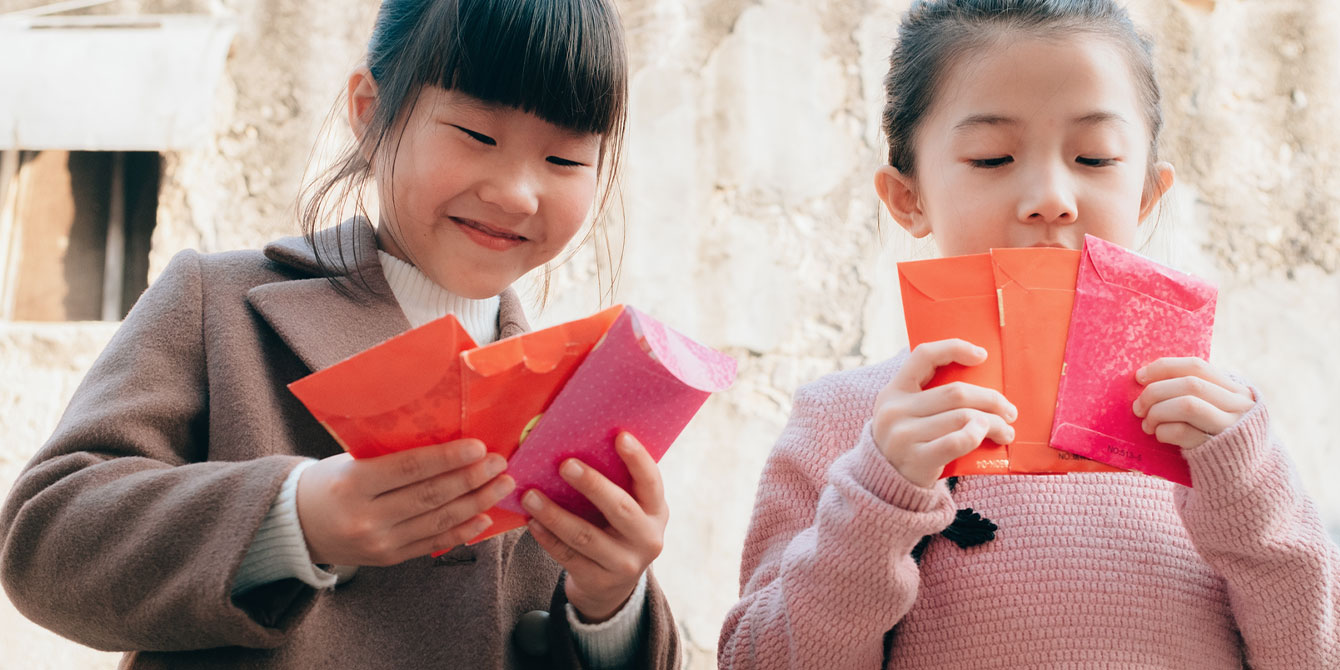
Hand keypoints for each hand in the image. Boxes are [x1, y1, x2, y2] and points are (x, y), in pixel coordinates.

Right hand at [296, 439, 514, 566]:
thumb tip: (448, 441)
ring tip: (500, 486)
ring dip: (476, 503)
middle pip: (430, 497)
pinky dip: (462, 531)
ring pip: (437, 522)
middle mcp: (366, 518)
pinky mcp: (389, 559)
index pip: (410, 468)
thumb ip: (392, 456)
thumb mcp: (352, 461)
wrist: (297, 524)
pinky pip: (432, 544)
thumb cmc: (330, 481)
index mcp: (353, 483)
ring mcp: (379, 543)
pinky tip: (484, 516)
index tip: (479, 447)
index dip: (448, 458)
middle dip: (471, 479)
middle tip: (500, 464)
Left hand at [522, 432, 667, 622]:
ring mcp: (624, 564)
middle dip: (592, 484)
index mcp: (657, 512)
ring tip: (530, 495)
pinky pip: (568, 556)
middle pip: (620, 509)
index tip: (619, 435)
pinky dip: (547, 537)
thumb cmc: (616, 529)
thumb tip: (580, 442)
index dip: (638, 459)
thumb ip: (618, 484)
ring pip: (585, 536)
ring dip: (554, 513)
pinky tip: (531, 522)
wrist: (612, 586)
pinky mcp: (598, 581)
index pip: (652, 482)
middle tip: (564, 464)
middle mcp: (647, 539)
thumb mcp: (630, 510)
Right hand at [872, 339, 1016, 487]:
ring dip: (994, 423)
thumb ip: (928, 395)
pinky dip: (978, 435)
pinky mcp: (917, 459)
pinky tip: (991, 438)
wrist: (886, 485)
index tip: (983, 356)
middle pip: (956, 393)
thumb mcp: (905, 413)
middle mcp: (895, 410)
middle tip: (1009, 410)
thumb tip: (978, 373)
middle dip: (991, 399)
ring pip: (964, 417)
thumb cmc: (909, 442)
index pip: (923, 356)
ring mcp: (903, 435)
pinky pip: (957, 441)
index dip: (955, 348)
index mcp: (893, 391)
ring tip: (1006, 430)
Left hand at [1133, 357, 1254, 449]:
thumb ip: (1193, 394)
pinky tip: (1160, 436)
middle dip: (1155, 392)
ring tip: (1147, 424)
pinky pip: (1182, 431)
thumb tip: (1145, 379)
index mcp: (1235, 390)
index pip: (1196, 366)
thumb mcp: (1216, 411)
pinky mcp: (1217, 449)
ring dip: (1157, 412)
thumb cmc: (1217, 438)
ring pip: (1187, 405)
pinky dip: (1163, 431)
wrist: (1243, 475)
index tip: (1139, 377)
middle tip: (1138, 407)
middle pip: (1189, 384)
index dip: (1164, 368)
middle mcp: (1239, 405)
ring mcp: (1230, 427)